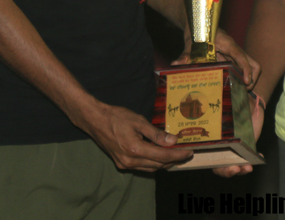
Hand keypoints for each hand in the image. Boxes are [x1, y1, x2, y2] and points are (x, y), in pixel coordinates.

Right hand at [79, 101, 194, 171]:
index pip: (163, 156)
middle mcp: (130, 161)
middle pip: (158, 165)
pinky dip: (153, 163)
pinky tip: (159, 155)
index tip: (189, 151)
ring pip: (150, 168)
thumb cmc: (117, 117)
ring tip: (176, 155)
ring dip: (164, 163)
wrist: (95, 121)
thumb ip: (156, 134)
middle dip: (174, 160)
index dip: (178, 155)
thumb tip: (173, 141)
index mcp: (135, 149)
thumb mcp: (139, 121)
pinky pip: (142, 167)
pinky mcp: (121, 163)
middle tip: (185, 153)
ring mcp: (124, 164)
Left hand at [180, 29, 258, 90]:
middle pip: (252, 62)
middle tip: (244, 89)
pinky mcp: (230, 57)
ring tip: (239, 90)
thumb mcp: (190, 43)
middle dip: (252, 76)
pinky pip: (239, 67)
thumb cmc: (196, 31)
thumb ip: (185, 55)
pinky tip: (230, 85)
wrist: (198, 21)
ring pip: (248, 65)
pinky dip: (239, 76)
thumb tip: (176, 64)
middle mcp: (233, 48)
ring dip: (247, 77)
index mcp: (227, 43)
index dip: (246, 69)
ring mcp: (233, 53)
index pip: (241, 56)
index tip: (247, 82)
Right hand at [212, 92, 264, 177]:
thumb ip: (224, 118)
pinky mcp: (248, 148)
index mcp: (215, 142)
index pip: (212, 160)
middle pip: (222, 167)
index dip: (218, 167)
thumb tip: (221, 116)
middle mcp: (223, 148)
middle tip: (237, 169)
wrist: (251, 104)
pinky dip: (255, 160)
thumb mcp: (228, 112)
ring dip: (242, 170)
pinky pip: (250, 158)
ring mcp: (236, 150)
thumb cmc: (235, 106)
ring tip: (249, 168)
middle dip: (229, 171)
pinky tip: (260, 157)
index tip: (226, 166)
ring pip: (236, 166)